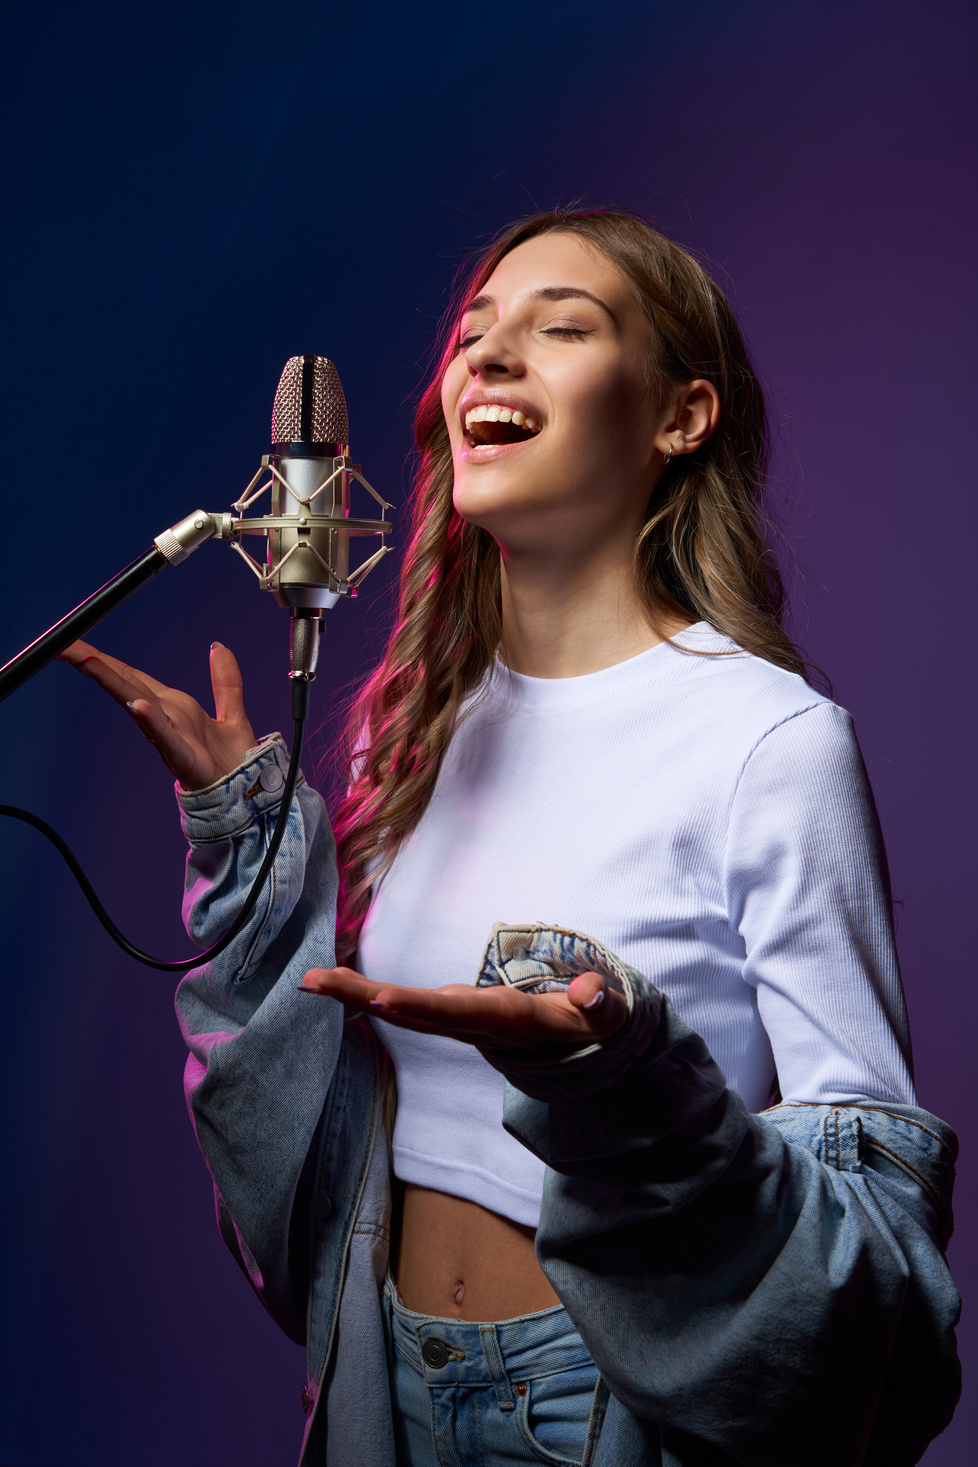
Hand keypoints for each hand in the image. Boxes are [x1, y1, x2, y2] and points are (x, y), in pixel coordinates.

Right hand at [59, 639, 255, 789]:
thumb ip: (225, 680)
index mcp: (173, 706)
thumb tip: (219, 646)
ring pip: (138, 704)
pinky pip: (166, 737)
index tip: (73, 641)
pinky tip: (137, 706)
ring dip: (113, 683)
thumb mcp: (231, 712)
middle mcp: (166, 718)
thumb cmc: (230, 762)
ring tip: (88, 662)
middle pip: (125, 683)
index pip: (131, 675)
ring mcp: (171, 737)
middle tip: (63, 645)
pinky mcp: (185, 758)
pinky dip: (151, 721)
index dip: (104, 658)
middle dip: (93, 663)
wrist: (245, 795)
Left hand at [298, 966, 627, 1053]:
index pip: (458, 1013)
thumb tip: (590, 992)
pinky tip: (334, 983)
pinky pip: (404, 1002)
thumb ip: (600, 1004)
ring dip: (354, 995)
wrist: (577, 1047)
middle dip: (363, 997)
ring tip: (309, 980)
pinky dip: (367, 992)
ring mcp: (458, 1018)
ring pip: (401, 1008)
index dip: (421, 1007)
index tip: (382, 999)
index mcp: (506, 1021)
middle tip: (314, 982)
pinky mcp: (452, 1009)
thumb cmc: (588, 1024)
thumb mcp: (604, 1017)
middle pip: (413, 1012)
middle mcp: (472, 1022)